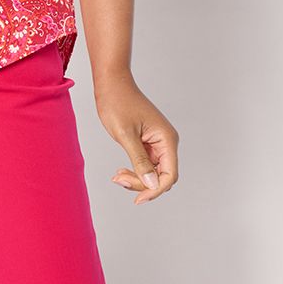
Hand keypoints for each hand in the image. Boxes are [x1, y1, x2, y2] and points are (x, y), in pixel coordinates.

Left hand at [97, 79, 178, 203]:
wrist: (112, 84)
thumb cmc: (118, 103)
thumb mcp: (126, 136)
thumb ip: (140, 161)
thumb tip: (152, 184)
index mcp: (166, 139)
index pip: (169, 175)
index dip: (155, 190)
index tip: (137, 199)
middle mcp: (166, 142)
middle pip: (162, 176)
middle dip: (142, 184)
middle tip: (118, 179)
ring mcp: (158, 143)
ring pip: (153, 173)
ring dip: (137, 179)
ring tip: (117, 176)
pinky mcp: (148, 143)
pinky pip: (146, 164)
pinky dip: (134, 171)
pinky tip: (120, 171)